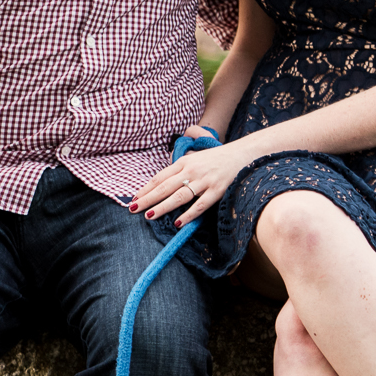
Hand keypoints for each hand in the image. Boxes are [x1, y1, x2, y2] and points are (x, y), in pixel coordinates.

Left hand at [129, 141, 251, 227]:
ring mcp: (204, 181)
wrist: (242, 154)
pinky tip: (178, 222)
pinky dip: (189, 214)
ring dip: (163, 207)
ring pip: (180, 196)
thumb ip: (180, 170)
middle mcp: (192, 171)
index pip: (160, 178)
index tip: (133, 199)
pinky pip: (201, 204)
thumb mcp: (195, 159)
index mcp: (184, 162)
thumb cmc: (215, 159)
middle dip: (148, 199)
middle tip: (134, 209)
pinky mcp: (218, 190)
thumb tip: (162, 183)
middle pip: (165, 187)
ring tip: (150, 216)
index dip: (145, 189)